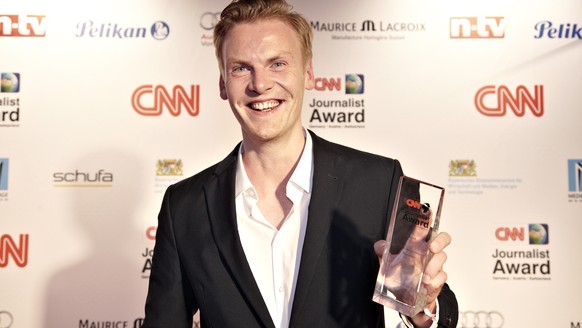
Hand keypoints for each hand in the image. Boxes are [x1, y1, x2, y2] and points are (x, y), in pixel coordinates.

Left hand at [374, 208, 450, 327]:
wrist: (405, 298)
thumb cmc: (400, 275)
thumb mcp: (387, 262)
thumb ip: (382, 251)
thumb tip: (379, 245)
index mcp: (415, 244)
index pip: (423, 227)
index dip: (426, 217)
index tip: (425, 210)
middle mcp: (426, 252)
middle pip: (442, 238)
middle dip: (439, 241)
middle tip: (431, 248)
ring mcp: (433, 264)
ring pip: (442, 258)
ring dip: (434, 267)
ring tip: (424, 278)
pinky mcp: (438, 279)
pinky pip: (443, 276)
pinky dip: (436, 280)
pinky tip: (427, 285)